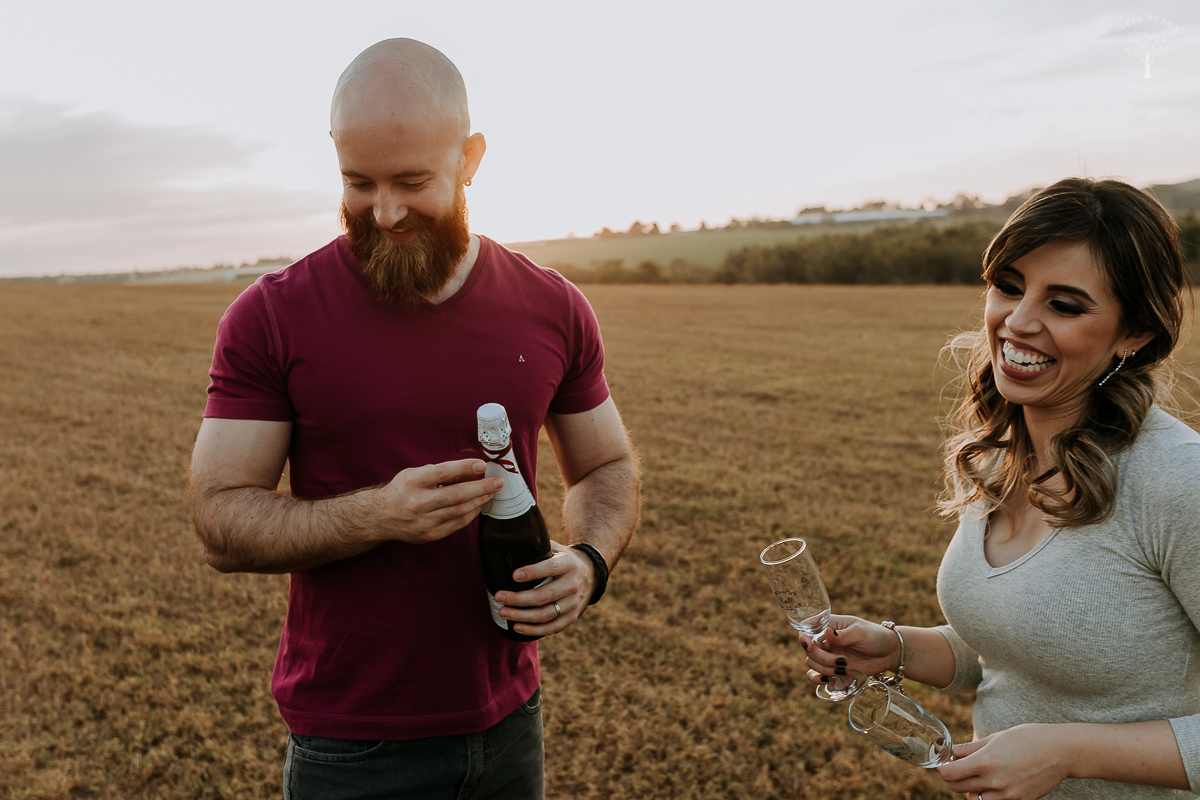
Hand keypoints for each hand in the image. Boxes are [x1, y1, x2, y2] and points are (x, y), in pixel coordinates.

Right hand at [375, 459, 500, 544]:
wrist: (380, 518)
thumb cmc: (402, 491)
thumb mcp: (416, 474)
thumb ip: (442, 473)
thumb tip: (471, 471)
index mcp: (413, 482)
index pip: (441, 473)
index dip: (463, 468)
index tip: (482, 465)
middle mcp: (417, 502)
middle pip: (456, 495)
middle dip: (481, 488)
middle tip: (498, 482)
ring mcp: (424, 521)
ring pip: (459, 511)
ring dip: (479, 501)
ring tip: (491, 492)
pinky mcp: (429, 535)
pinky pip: (457, 524)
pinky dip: (470, 514)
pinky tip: (478, 505)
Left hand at [493, 542, 595, 636]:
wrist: (591, 574)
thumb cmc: (563, 560)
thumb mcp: (555, 549)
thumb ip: (537, 547)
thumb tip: (508, 545)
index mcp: (568, 564)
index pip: (551, 568)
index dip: (532, 572)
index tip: (513, 576)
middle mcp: (573, 584)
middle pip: (544, 595)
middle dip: (518, 598)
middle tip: (499, 596)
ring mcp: (573, 603)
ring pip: (545, 614)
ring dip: (521, 616)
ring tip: (503, 612)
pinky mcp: (572, 617)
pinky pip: (552, 627)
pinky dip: (533, 630)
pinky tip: (517, 627)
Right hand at [801, 615, 899, 685]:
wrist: (889, 653)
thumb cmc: (875, 636)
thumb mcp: (860, 632)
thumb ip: (843, 635)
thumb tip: (827, 632)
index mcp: (828, 626)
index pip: (806, 629)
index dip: (803, 638)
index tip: (810, 646)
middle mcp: (825, 640)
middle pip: (808, 651)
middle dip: (822, 659)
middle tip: (843, 661)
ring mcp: (828, 655)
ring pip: (812, 664)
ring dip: (825, 670)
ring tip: (845, 670)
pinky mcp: (833, 669)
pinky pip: (818, 676)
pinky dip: (820, 680)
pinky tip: (831, 680)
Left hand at [937, 724, 1070, 799]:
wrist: (1061, 752)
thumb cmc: (1028, 738)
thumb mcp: (996, 738)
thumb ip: (971, 748)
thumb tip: (951, 752)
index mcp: (986, 762)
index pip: (949, 774)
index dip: (943, 768)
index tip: (946, 763)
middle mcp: (995, 781)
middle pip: (957, 788)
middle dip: (954, 778)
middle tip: (960, 767)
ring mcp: (1008, 795)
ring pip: (974, 799)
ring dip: (971, 789)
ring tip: (979, 776)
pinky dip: (989, 796)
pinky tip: (995, 782)